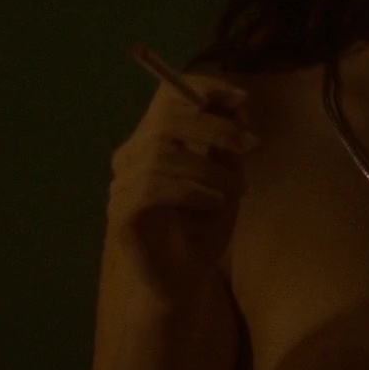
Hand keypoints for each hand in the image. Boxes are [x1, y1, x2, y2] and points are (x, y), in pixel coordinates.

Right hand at [105, 73, 259, 308]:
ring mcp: (121, 185)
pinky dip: (190, 189)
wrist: (185, 280)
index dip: (202, 89)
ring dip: (208, 168)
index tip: (240, 98)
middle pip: (164, 119)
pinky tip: (212, 202)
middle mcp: (131, 157)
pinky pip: (152, 187)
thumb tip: (238, 104)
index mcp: (153, 141)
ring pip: (162, 154)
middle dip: (213, 126)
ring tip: (233, 189)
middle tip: (247, 146)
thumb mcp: (226, 179)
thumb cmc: (203, 228)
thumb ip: (228, 143)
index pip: (167, 95)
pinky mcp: (121, 214)